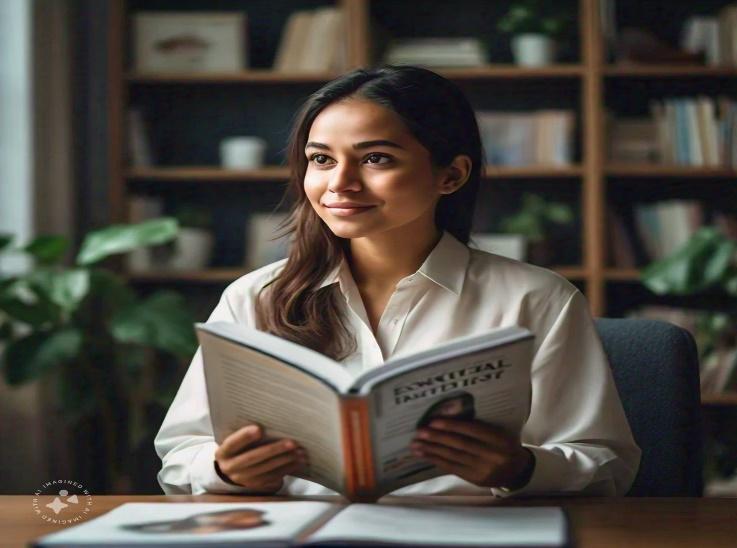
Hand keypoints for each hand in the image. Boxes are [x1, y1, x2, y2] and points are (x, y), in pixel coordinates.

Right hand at [214, 424, 307, 492]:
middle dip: (274, 450)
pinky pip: (273, 477)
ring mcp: (243, 478)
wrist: (233, 467)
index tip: (259, 429)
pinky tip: (298, 461)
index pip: (232, 443)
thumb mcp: (235, 439)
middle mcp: (230, 467)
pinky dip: (287, 468)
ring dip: (285, 460)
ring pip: (266, 469)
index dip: (245, 437)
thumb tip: (270, 418)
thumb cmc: (238, 446)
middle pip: (253, 458)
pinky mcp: (256, 485)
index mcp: (223, 452)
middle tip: (292, 443)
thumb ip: (245, 433)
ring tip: (299, 452)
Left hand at [411, 419, 533, 489]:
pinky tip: (426, 456)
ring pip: (454, 458)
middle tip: (420, 432)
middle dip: (437, 438)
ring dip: (432, 451)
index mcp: (500, 439)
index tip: (434, 421)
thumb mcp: (499, 432)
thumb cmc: (504, 445)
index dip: (452, 426)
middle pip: (461, 445)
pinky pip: (454, 469)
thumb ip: (480, 426)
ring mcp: (484, 470)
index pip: (473, 431)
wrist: (517, 471)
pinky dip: (438, 461)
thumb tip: (449, 415)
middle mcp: (493, 455)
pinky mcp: (476, 480)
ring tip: (416, 445)